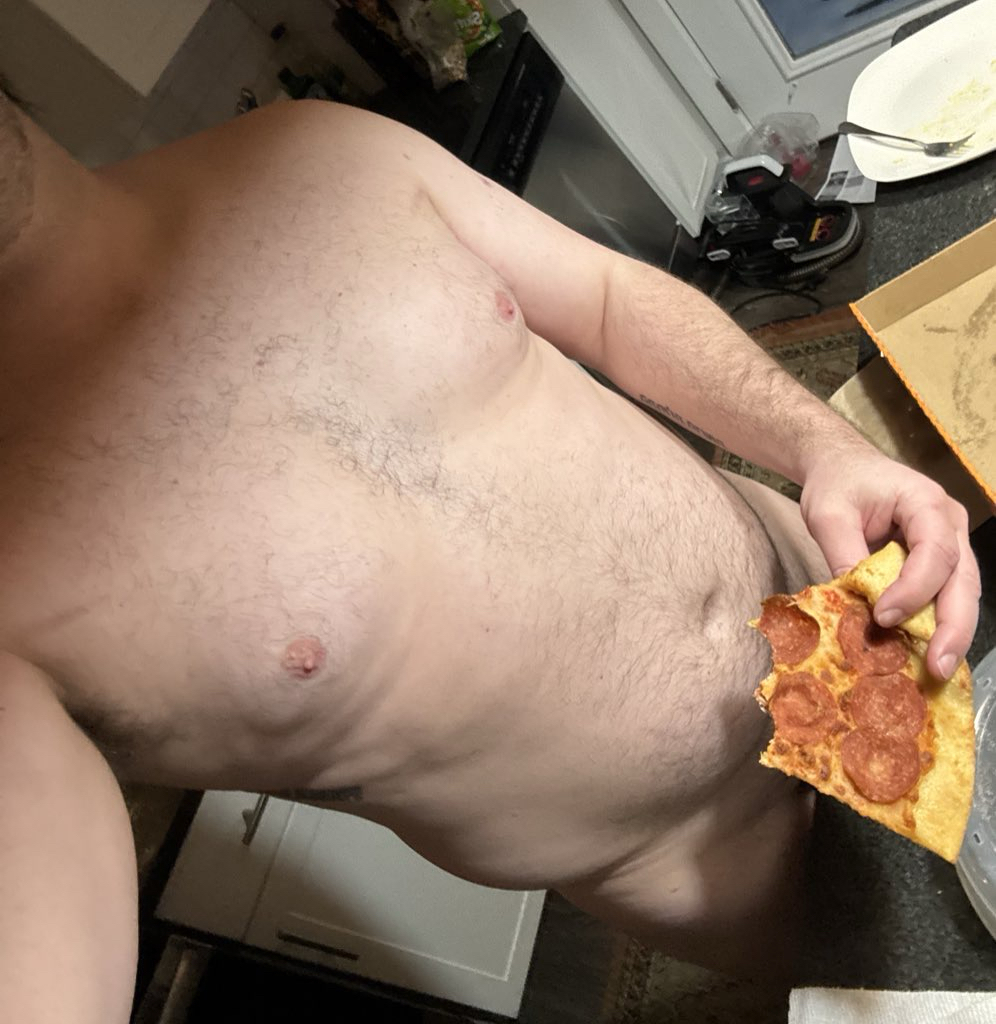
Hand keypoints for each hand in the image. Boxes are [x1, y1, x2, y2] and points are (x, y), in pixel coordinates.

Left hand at [800, 449, 979, 679]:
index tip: (883, 616)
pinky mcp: (939, 561)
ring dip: (952, 632)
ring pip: (962, 592)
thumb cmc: (838, 483)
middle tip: (937, 666)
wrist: (843, 466)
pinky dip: (937, 624)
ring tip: (938, 670)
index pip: (934, 552)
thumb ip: (843, 553)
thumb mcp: (828, 513)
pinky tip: (926, 653)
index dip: (914, 588)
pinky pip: (945, 594)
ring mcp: (950, 541)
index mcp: (926, 502)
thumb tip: (853, 604)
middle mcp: (949, 523)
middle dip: (953, 626)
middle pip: (963, 579)